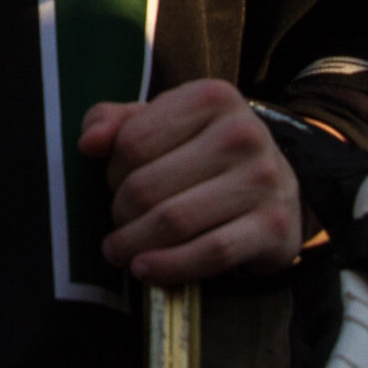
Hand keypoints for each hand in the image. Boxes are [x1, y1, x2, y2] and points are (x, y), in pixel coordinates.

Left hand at [80, 80, 300, 284]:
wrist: (279, 187)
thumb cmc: (204, 151)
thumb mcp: (163, 122)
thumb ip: (116, 121)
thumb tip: (89, 142)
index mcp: (211, 97)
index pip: (133, 141)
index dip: (113, 171)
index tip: (115, 184)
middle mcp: (242, 133)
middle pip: (147, 186)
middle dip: (120, 212)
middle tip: (118, 223)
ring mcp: (262, 180)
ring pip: (174, 221)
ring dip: (135, 243)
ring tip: (120, 250)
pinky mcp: (273, 226)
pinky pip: (210, 253)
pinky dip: (170, 266)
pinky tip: (146, 270)